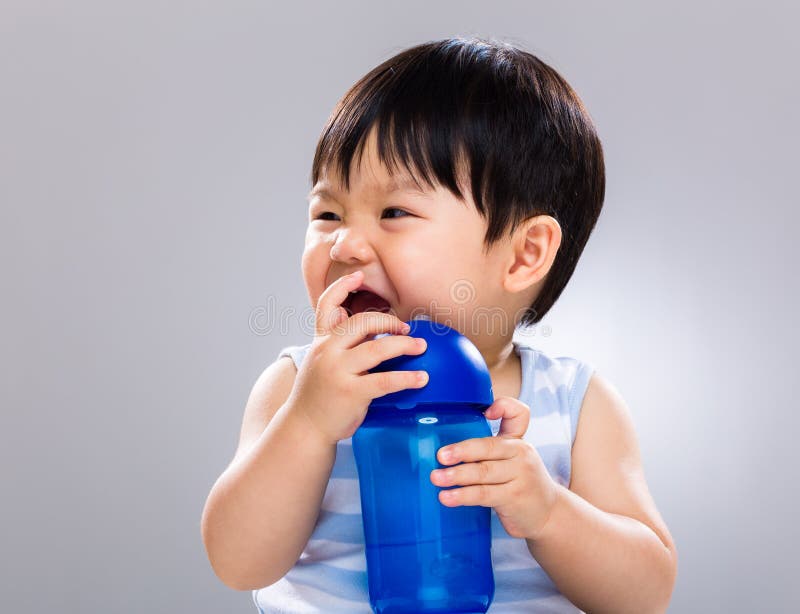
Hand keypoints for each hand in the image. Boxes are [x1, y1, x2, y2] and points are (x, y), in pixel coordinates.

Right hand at [286, 270, 428, 444]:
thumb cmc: (319, 395)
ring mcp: (338, 371)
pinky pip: (385, 380)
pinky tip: (421, 378)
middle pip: (362, 322)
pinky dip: (406, 377)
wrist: (305, 428)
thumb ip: (340, 344)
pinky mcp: (350, 392)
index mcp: (321, 341)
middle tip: (407, 329)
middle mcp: (327, 351)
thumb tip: (365, 325)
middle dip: (389, 321)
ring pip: (377, 348)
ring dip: (404, 345)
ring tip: (421, 347)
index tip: (359, 275)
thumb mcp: (322, 363)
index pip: (327, 305)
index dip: (342, 286)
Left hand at [430, 397, 557, 539]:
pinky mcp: (514, 498)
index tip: (485, 412)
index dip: (504, 407)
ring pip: (483, 472)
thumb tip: (451, 444)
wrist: (549, 512)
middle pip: (489, 447)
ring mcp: (520, 476)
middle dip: (462, 451)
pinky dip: (463, 496)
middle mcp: (521, 454)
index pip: (517, 415)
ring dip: (457, 475)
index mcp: (517, 441)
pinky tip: (447, 497)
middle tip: (440, 455)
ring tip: (436, 478)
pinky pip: (484, 495)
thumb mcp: (513, 457)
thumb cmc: (521, 481)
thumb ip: (490, 445)